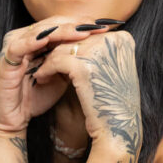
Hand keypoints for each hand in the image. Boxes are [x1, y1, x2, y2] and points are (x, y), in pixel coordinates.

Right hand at [0, 17, 112, 140]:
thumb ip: (73, 62)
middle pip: (52, 24)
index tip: (104, 27)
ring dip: (60, 30)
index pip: (62, 25)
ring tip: (80, 30)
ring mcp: (14, 47)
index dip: (83, 25)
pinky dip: (32, 41)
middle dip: (76, 25)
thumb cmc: (35, 97)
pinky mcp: (5, 60)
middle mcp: (26, 39)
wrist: (13, 119)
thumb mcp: (61, 77)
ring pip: (38, 31)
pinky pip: (18, 47)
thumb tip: (99, 52)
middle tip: (96, 25)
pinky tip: (48, 40)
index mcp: (39, 40)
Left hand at [32, 29, 142, 162]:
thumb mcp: (112, 69)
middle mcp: (112, 40)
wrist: (118, 127)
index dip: (73, 47)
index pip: (89, 36)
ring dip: (49, 60)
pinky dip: (46, 69)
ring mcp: (98, 51)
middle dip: (59, 51)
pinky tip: (41, 78)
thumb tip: (77, 36)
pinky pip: (55, 61)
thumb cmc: (113, 102)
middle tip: (45, 62)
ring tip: (42, 72)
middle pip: (76, 39)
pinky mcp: (82, 65)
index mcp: (122, 38)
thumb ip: (100, 50)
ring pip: (63, 49)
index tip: (63, 58)